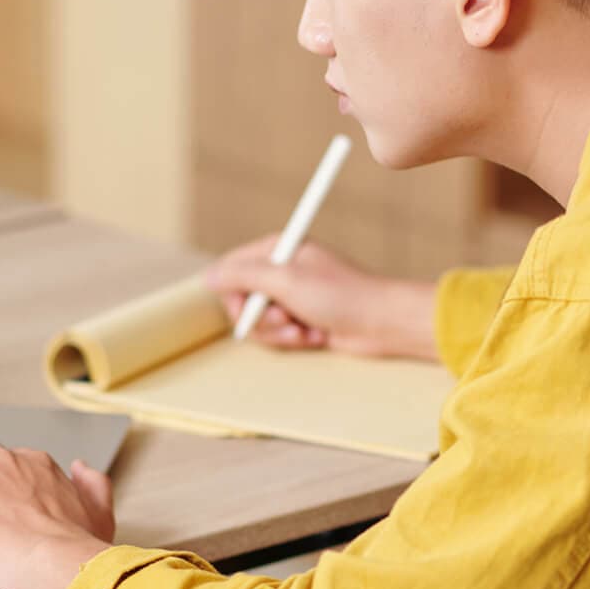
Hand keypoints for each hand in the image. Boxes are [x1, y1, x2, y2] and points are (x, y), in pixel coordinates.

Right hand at [204, 236, 437, 360]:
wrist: (382, 323)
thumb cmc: (341, 295)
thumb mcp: (286, 281)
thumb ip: (243, 277)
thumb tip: (207, 276)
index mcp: (279, 249)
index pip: (232, 267)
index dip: (234, 292)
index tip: (246, 307)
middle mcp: (283, 270)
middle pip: (242, 299)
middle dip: (261, 318)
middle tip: (285, 320)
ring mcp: (293, 296)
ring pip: (259, 322)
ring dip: (279, 333)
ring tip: (304, 331)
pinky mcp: (302, 319)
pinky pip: (279, 334)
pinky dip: (294, 339)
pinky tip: (316, 337)